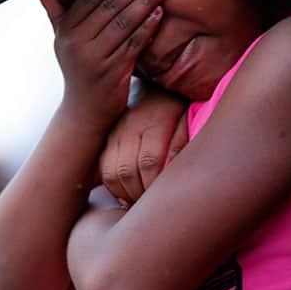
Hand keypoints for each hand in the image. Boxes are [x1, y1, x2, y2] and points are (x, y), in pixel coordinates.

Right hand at [41, 0, 170, 129]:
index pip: (88, 0)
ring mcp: (95, 59)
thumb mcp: (63, 43)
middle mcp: (77, 44)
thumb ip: (57, 15)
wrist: (85, 112)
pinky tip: (160, 14)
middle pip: (109, 8)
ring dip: (146, 2)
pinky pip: (133, 45)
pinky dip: (148, 28)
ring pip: (124, 24)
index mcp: (66, 32)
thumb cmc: (79, 70)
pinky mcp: (112, 73)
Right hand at [100, 89, 188, 203]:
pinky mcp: (106, 135)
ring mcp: (115, 130)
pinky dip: (111, 185)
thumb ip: (182, 145)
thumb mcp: (189, 120)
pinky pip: (101, 167)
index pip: (150, 161)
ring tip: (138, 203)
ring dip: (123, 193)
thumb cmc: (180, 106)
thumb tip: (172, 173)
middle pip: (126, 170)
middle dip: (138, 194)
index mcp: (155, 121)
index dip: (155, 185)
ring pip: (110, 172)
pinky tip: (125, 192)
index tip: (163, 199)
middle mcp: (130, 125)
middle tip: (150, 206)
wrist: (157, 83)